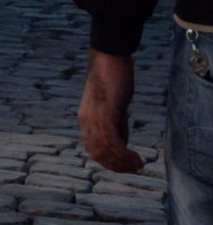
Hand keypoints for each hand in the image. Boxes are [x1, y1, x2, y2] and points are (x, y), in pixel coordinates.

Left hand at [78, 50, 143, 172]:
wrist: (109, 55)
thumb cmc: (113, 77)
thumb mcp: (114, 105)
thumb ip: (116, 124)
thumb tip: (122, 144)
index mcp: (86, 118)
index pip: (92, 148)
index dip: (108, 162)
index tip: (125, 167)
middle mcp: (86, 119)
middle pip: (96, 153)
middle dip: (116, 165)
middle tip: (134, 168)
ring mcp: (94, 116)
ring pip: (104, 150)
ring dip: (122, 162)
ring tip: (137, 164)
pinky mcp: (105, 111)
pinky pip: (111, 140)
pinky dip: (123, 153)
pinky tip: (135, 157)